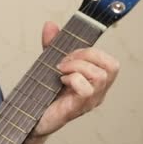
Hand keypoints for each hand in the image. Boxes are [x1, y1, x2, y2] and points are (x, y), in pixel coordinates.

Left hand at [31, 21, 119, 137]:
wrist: (30, 118)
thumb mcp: (49, 64)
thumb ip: (52, 46)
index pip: (111, 62)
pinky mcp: (78, 108)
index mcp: (95, 81)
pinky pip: (86, 89)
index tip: (69, 54)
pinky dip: (73, 79)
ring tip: (61, 71)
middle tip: (65, 62)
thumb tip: (50, 25)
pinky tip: (61, 82)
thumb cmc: (45, 94)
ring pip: (100, 76)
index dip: (91, 51)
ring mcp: (90, 101)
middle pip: (112, 66)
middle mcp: (98, 92)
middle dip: (87, 55)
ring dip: (78, 66)